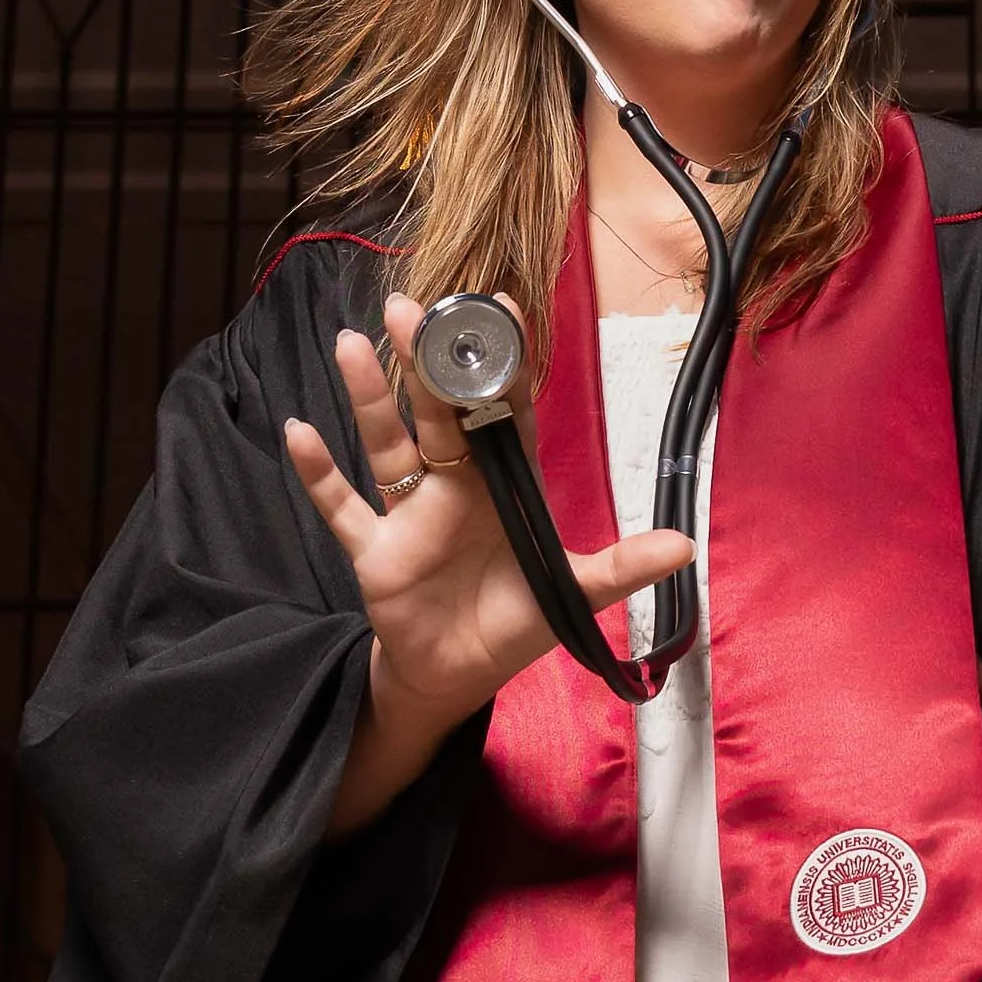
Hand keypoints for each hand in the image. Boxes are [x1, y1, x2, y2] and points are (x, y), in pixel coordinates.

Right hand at [285, 294, 692, 829]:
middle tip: (413, 308)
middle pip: (439, 411)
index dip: (505, 363)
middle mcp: (455, 485)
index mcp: (504, 485)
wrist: (458, 675)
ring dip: (369, 397)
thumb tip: (685, 546)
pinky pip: (341, 506)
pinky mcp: (374, 549)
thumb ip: (621, 566)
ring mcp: (409, 513)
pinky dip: (319, 473)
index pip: (507, 409)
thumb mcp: (572, 594)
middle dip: (428, 362)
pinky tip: (296, 433)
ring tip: (349, 343)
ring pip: (387, 442)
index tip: (500, 306)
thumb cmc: (514, 622)